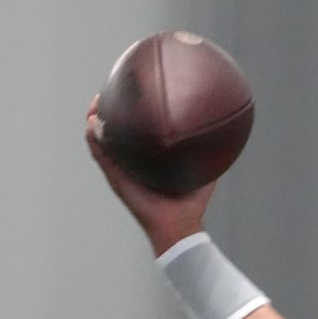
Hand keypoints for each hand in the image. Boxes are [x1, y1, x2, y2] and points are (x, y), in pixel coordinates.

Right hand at [85, 95, 214, 254]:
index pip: (137, 133)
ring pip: (102, 141)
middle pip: (114, 133)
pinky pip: (102, 156)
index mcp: (149, 159)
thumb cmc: (192, 200)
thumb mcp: (204, 168)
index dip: (131, 114)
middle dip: (108, 113)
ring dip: (96, 121)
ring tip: (96, 104)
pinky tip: (92, 124)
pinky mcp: (117, 179)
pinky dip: (95, 140)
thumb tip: (225, 128)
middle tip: (108, 94)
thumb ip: (211, 150)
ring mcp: (122, 170)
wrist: (180, 223)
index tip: (132, 94)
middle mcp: (132, 163)